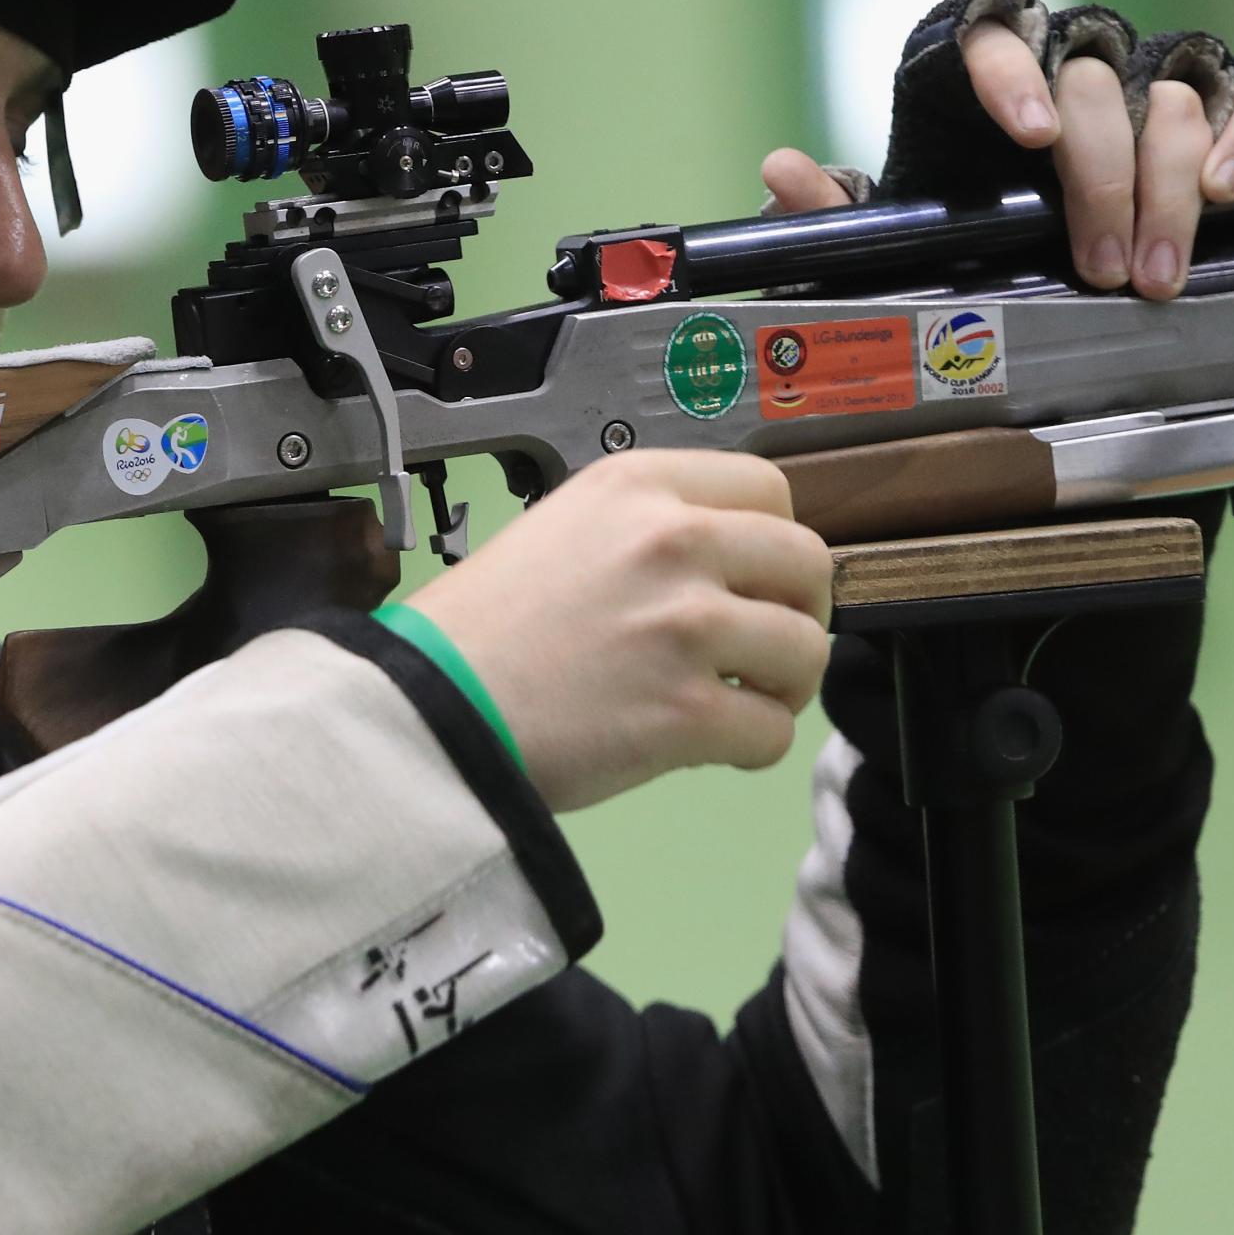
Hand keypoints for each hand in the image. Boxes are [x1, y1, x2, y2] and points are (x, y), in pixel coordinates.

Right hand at [410, 450, 831, 811]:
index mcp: (638, 487)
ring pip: (805, 650)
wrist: (426, 705)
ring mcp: (686, 625)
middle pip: (808, 563)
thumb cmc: (476, 629)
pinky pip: (773, 733)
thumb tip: (721, 571)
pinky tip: (708, 747)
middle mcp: (673, 541)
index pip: (770, 489)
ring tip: (734, 702)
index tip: (754, 580)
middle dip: (798, 611)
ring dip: (782, 685)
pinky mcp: (687, 710)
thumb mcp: (559, 531)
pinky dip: (752, 748)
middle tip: (760, 649)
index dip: (775, 541)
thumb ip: (642, 533)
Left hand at [761, 0, 1233, 300]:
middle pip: (1091, 81)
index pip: (990, 31)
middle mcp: (1072, 54)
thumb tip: (779, 169)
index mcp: (986, 68)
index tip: (1025, 135)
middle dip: (1101, 177)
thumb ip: (836, 206)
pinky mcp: (1227, 99)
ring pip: (1173, 91)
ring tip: (1158, 270)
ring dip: (1170, 181)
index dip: (1010, 72)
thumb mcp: (899, 221)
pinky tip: (1227, 189)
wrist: (1052, 244)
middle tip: (1102, 269)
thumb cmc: (968, 216)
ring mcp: (1153, 71)